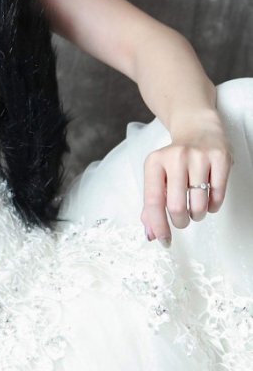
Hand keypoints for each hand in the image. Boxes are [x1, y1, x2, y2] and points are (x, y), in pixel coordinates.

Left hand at [141, 112, 233, 245]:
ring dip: (198, 215)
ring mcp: (199, 157)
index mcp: (154, 163)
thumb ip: (151, 205)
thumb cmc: (175, 160)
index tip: (164, 241)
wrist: (198, 129)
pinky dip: (213, 206)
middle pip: (177, 207)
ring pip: (199, 205)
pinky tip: (209, 199)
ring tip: (195, 207)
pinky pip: (218, 195)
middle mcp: (175, 158)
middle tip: (182, 220)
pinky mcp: (220, 158)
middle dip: (180, 222)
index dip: (159, 226)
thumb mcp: (157, 176)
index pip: (153, 202)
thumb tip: (151, 234)